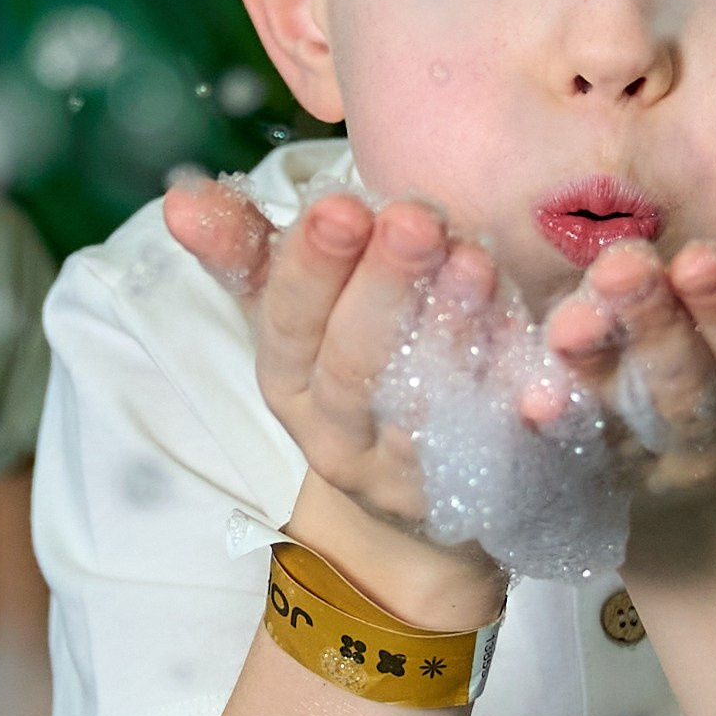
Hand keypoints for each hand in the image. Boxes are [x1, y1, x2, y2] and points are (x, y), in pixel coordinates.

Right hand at [162, 178, 516, 618]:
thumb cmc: (357, 374)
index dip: (310, 268)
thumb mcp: (300, 317)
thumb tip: (178, 199)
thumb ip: (249, 253)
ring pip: (423, 408)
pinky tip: (537, 368)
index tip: (340, 206)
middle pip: (354, 365)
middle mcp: (339, 437)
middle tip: (417, 220)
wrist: (421, 516)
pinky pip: (500, 450)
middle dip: (382, 288)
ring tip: (475, 263)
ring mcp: (409, 474)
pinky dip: (518, 409)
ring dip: (447, 333)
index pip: (287, 325)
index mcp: (289, 382)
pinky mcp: (478, 494)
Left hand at [542, 231, 715, 514]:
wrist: (714, 462)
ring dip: (600, 366)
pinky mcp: (608, 469)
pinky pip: (580, 447)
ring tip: (569, 323)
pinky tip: (535, 400)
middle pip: (698, 383)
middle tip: (623, 268)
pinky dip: (557, 423)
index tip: (706, 259)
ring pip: (636, 414)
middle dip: (660, 323)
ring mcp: (664, 454)